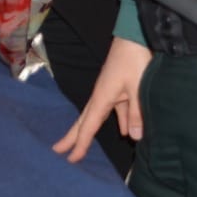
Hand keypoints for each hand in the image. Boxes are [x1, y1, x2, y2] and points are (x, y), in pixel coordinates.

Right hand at [53, 37, 150, 161]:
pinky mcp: (119, 88)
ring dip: (92, 130)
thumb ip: (136, 114)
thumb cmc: (134, 60)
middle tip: (59, 152)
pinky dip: (119, 121)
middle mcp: (101, 97)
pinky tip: (126, 131)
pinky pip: (116, 110)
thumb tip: (133, 137)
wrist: (134, 36)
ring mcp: (109, 92)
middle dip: (73, 137)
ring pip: (98, 117)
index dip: (80, 144)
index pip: (88, 126)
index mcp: (102, 98)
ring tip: (85, 145)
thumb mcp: (137, 88)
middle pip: (84, 122)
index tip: (70, 159)